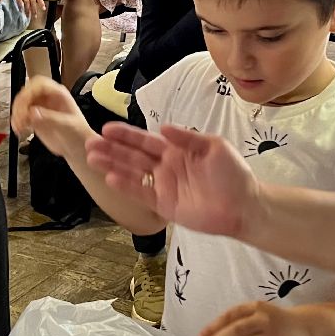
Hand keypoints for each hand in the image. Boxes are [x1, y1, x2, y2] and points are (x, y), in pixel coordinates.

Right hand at [11, 76, 90, 159]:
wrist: (77, 148)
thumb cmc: (79, 134)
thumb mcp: (67, 125)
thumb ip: (50, 118)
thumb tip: (33, 112)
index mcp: (59, 94)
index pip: (40, 84)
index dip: (30, 91)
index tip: (25, 103)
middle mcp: (48, 98)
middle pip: (27, 92)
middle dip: (21, 104)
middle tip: (20, 117)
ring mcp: (40, 108)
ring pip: (21, 103)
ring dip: (17, 114)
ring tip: (19, 126)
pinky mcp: (34, 118)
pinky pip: (20, 115)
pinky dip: (17, 121)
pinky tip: (19, 130)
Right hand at [85, 124, 257, 236]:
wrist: (244, 206)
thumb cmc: (233, 174)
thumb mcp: (214, 147)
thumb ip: (188, 138)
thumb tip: (163, 128)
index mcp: (175, 150)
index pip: (145, 140)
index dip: (126, 135)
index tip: (106, 128)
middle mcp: (165, 167)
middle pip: (133, 156)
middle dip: (112, 149)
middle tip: (90, 143)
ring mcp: (162, 186)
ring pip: (132, 173)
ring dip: (112, 165)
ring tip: (92, 158)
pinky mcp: (163, 205)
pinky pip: (141, 194)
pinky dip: (126, 186)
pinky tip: (111, 177)